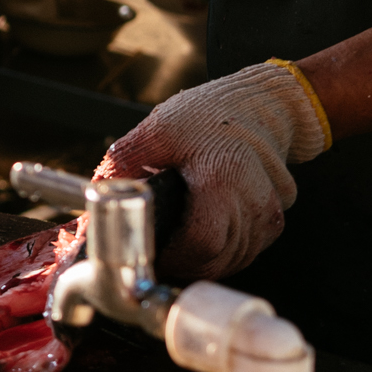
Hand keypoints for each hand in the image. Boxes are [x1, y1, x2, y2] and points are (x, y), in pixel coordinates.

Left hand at [98, 61, 329, 279]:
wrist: (262, 107)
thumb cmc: (211, 116)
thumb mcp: (158, 129)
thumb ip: (124, 163)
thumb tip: (96, 196)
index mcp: (223, 179)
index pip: (202, 243)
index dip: (175, 257)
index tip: (153, 254)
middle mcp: (254, 202)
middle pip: (217, 260)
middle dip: (184, 264)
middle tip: (160, 255)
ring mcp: (269, 215)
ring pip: (233, 261)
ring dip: (204, 261)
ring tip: (180, 246)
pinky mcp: (276, 222)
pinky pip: (246, 252)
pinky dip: (223, 253)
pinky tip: (205, 237)